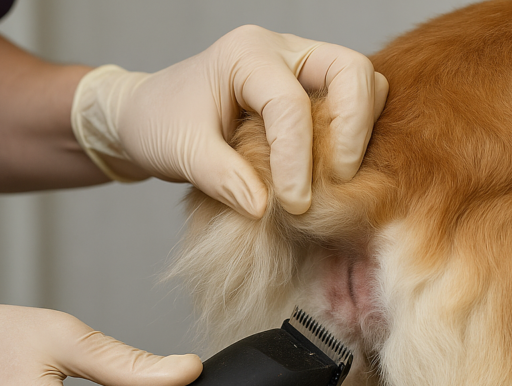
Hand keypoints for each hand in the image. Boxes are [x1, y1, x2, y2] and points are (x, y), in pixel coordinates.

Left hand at [71, 25, 389, 216]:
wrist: (148, 117)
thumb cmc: (159, 124)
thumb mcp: (181, 154)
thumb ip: (222, 178)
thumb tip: (264, 209)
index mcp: (246, 54)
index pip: (289, 103)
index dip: (297, 159)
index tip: (293, 206)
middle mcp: (284, 52)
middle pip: (352, 71)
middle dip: (352, 128)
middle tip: (337, 180)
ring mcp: (303, 70)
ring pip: (363, 85)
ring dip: (359, 131)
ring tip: (335, 178)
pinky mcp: (312, 94)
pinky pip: (352, 107)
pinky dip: (353, 138)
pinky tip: (331, 175)